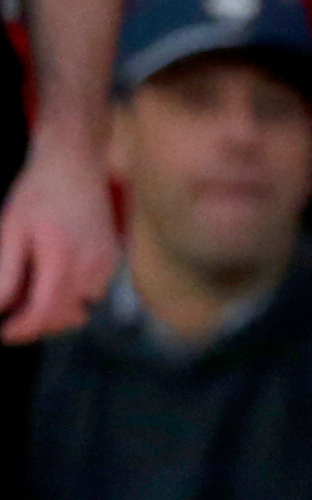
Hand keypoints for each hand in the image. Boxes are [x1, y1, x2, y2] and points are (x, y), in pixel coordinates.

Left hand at [0, 126, 116, 342]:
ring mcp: (106, 264)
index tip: (2, 333)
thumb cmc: (38, 194)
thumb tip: (0, 307)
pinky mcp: (113, 261)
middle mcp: (91, 265)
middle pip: (63, 316)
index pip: (44, 310)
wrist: (77, 166)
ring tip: (30, 298)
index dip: (22, 329)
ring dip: (54, 312)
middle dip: (35, 324)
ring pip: (79, 307)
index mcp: (61, 257)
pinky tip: (53, 279)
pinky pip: (90, 293)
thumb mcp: (11, 229)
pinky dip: (70, 296)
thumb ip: (6, 272)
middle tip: (11, 318)